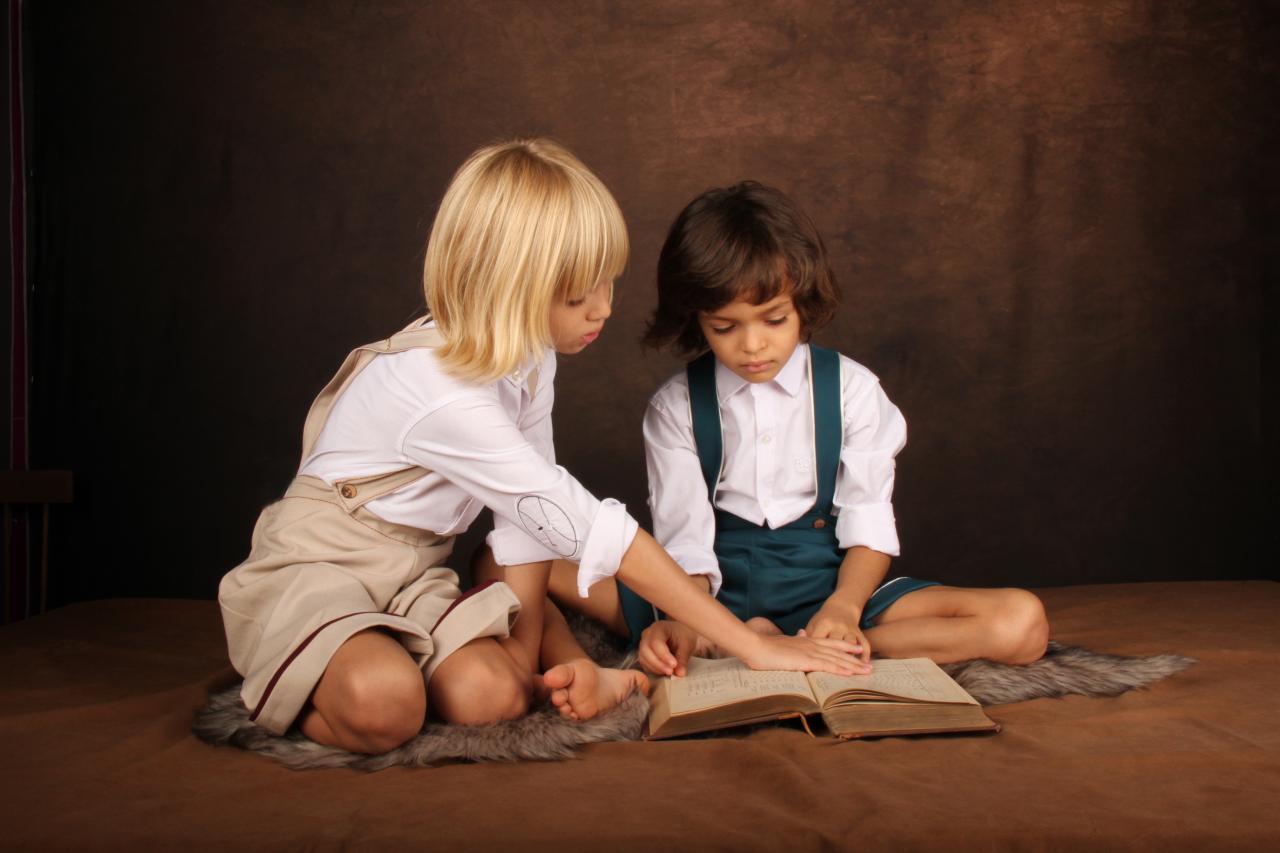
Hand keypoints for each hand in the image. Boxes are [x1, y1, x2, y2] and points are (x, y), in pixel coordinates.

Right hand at [637, 620, 700, 676]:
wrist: (682, 636)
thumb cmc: (684, 636)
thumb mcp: (687, 645)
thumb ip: (683, 658)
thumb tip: (680, 673)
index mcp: (659, 628)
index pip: (656, 642)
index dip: (663, 655)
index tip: (674, 665)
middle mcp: (648, 635)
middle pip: (645, 650)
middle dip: (658, 663)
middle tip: (671, 671)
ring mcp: (644, 644)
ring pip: (643, 659)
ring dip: (656, 668)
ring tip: (670, 672)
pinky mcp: (644, 654)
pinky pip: (644, 664)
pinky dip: (654, 670)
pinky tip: (664, 672)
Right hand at [740, 633, 871, 675]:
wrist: (755, 646)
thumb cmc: (765, 647)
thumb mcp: (783, 642)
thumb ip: (794, 640)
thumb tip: (800, 634)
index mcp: (806, 641)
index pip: (831, 644)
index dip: (846, 647)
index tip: (858, 650)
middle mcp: (811, 645)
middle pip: (838, 652)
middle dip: (855, 660)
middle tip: (870, 666)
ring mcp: (809, 652)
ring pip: (836, 660)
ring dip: (853, 666)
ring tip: (866, 671)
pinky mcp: (805, 661)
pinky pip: (827, 666)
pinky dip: (840, 669)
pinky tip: (850, 673)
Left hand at [801, 601, 872, 665]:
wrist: (841, 608)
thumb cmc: (823, 620)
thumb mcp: (813, 625)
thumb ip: (805, 638)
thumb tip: (795, 648)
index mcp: (822, 624)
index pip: (820, 642)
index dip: (818, 655)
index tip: (816, 669)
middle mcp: (837, 626)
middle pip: (837, 645)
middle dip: (839, 660)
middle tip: (838, 674)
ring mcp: (848, 629)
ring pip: (851, 644)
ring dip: (855, 657)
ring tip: (859, 670)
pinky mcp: (858, 632)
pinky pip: (864, 642)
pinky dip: (865, 653)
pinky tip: (865, 663)